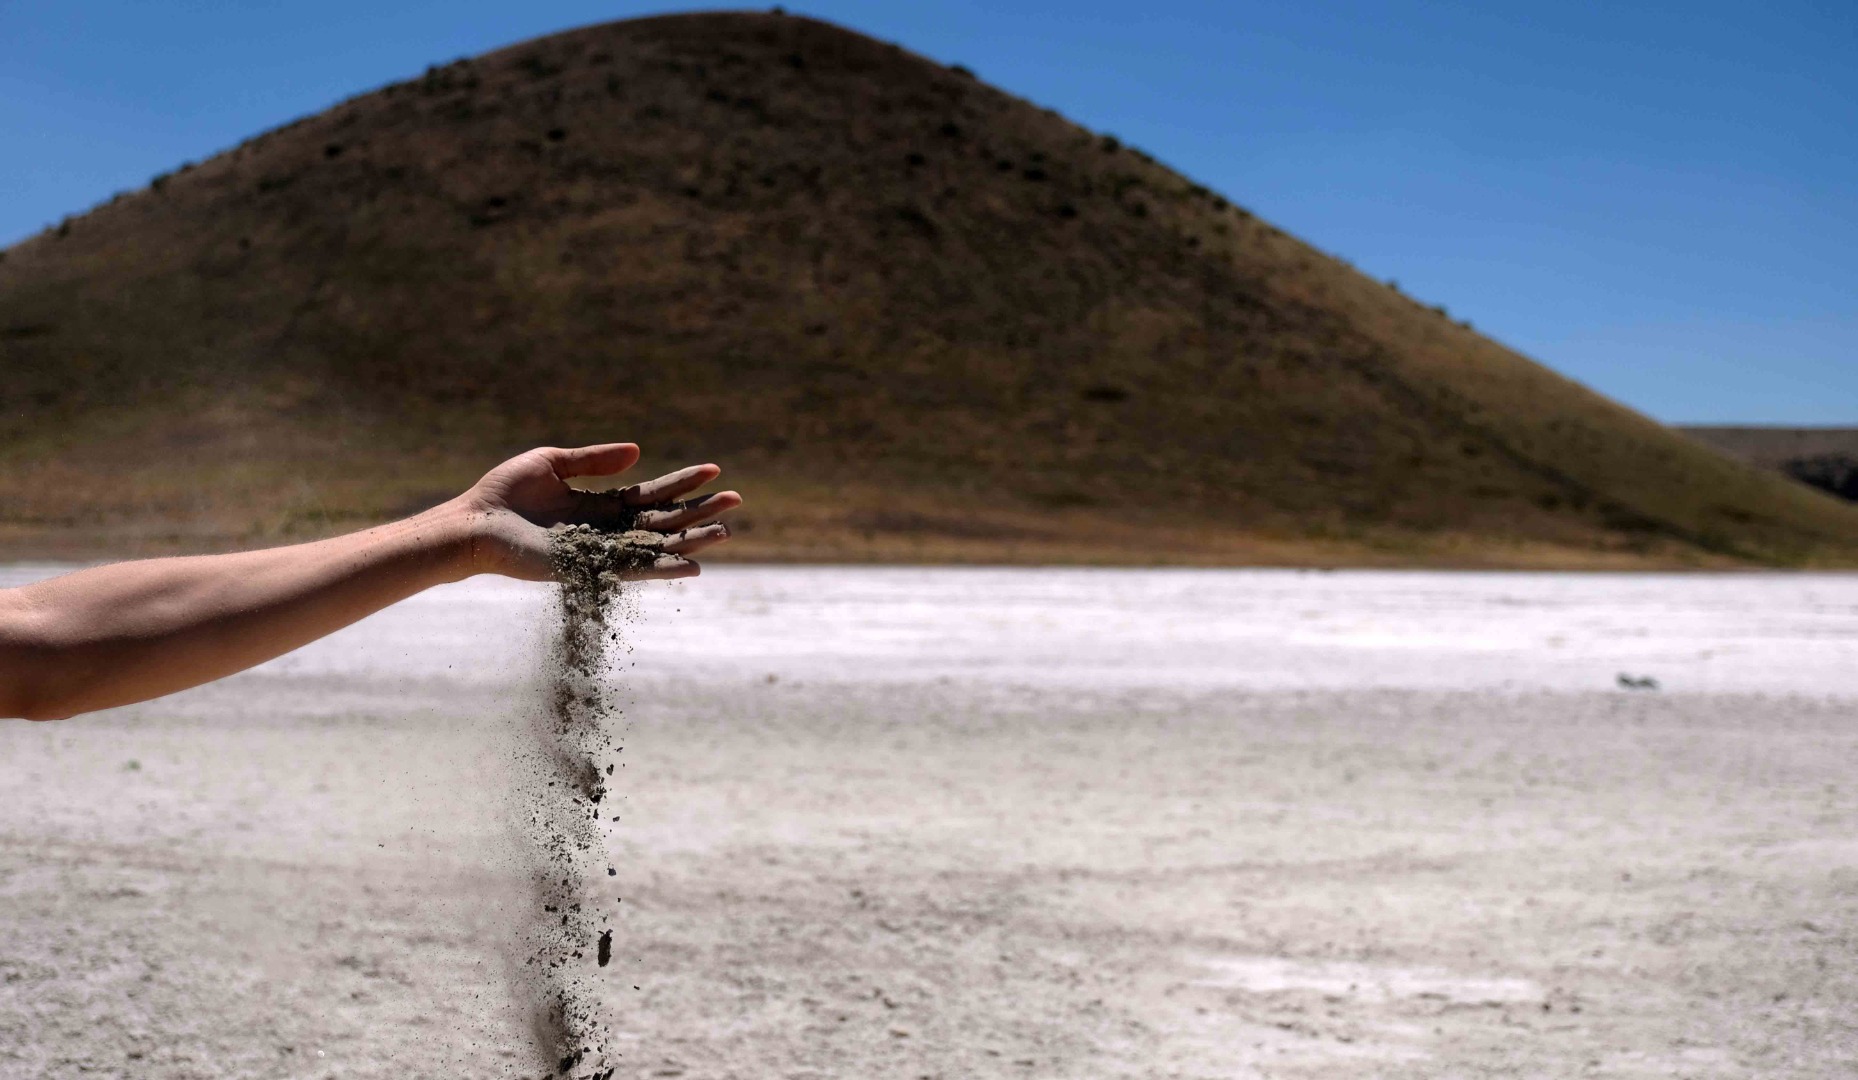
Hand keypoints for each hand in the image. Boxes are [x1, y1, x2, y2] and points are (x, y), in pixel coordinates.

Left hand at [447, 444, 739, 581]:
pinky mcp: (589, 569)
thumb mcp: (551, 464)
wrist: (474, 525)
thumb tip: (638, 452)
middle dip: (699, 510)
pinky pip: (634, 570)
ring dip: (692, 540)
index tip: (713, 470)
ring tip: (725, 531)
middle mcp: (606, 529)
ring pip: (657, 546)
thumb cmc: (504, 493)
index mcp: (599, 503)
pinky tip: (693, 567)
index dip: (682, 482)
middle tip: (735, 500)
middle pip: (663, 520)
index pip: (651, 493)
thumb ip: (594, 461)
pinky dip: (664, 570)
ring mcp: (600, 550)